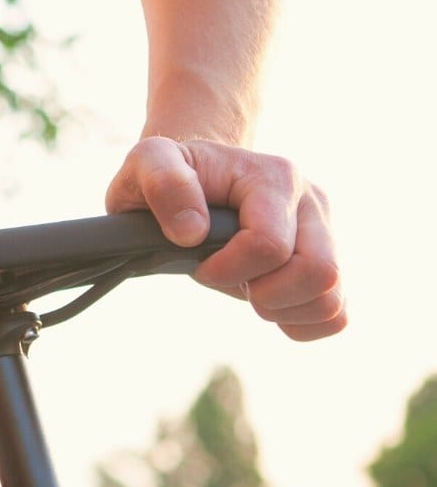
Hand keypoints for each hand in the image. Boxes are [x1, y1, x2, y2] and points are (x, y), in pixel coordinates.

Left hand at [105, 137, 346, 341]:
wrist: (198, 181)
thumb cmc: (172, 175)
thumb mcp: (149, 162)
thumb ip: (164, 183)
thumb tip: (192, 232)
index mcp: (274, 176)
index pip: (270, 245)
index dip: (227, 269)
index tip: (200, 264)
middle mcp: (311, 203)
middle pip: (320, 273)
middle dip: (267, 296)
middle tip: (235, 284)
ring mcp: (326, 235)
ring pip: (332, 299)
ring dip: (284, 312)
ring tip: (252, 293)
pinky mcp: (327, 264)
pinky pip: (337, 315)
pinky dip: (302, 324)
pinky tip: (270, 308)